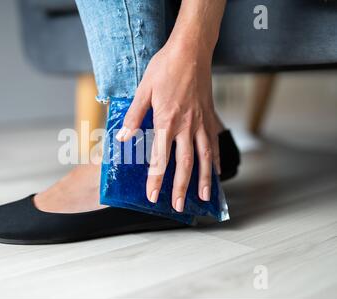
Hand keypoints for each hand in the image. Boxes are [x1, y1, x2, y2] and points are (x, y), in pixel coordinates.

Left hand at [115, 42, 221, 211]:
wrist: (190, 50)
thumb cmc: (165, 68)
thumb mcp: (143, 90)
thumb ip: (133, 117)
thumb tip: (122, 137)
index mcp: (166, 120)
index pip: (160, 157)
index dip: (156, 179)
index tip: (153, 196)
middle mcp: (186, 125)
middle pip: (185, 163)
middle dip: (181, 187)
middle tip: (178, 206)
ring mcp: (201, 122)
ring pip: (205, 156)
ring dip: (205, 179)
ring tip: (206, 197)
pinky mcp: (210, 117)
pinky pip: (215, 142)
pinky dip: (217, 159)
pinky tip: (218, 171)